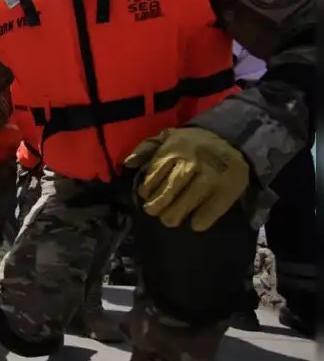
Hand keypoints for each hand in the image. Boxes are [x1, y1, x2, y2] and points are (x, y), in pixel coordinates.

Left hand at [124, 127, 249, 231]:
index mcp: (173, 151)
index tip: (146, 196)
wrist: (231, 138)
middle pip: (169, 191)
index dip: (147, 190)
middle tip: (154, 211)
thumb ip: (146, 148)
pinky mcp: (227, 189)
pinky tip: (195, 223)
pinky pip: (211, 210)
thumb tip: (128, 163)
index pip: (153, 175)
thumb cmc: (192, 142)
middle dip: (157, 206)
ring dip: (174, 214)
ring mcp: (210, 177)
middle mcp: (190, 164)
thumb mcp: (168, 137)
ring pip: (187, 201)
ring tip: (170, 219)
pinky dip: (202, 219)